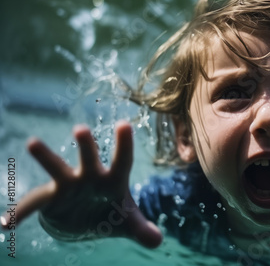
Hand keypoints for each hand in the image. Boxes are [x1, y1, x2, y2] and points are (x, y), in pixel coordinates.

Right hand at [1, 121, 161, 247]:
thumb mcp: (129, 224)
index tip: (124, 124)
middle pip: (90, 159)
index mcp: (113, 180)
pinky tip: (7, 223)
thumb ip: (142, 230)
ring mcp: (69, 185)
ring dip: (47, 157)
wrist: (88, 221)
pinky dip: (20, 214)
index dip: (124, 145)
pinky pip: (33, 205)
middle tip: (81, 129)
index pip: (123, 161)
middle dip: (86, 146)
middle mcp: (91, 177)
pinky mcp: (51, 198)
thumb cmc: (112, 214)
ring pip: (58, 169)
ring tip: (34, 142)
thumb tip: (157, 241)